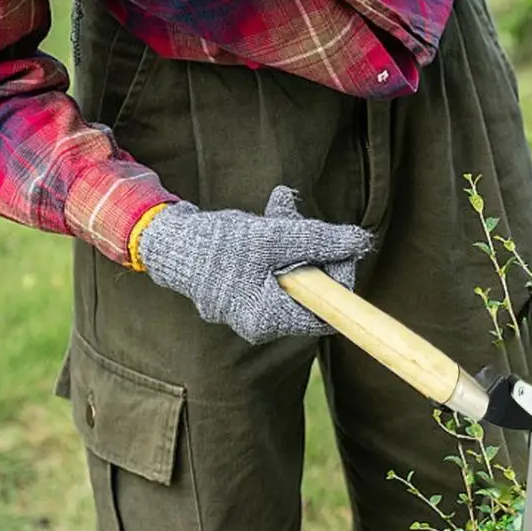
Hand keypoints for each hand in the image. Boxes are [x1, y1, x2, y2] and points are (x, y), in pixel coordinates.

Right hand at [139, 185, 371, 343]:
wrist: (169, 242)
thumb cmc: (219, 244)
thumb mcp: (274, 237)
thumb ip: (319, 241)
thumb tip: (362, 242)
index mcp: (269, 319)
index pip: (326, 311)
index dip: (338, 276)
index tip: (335, 244)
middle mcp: (261, 323)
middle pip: (311, 292)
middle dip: (313, 250)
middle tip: (298, 218)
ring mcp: (251, 309)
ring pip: (294, 276)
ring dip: (295, 239)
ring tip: (280, 207)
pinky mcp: (244, 292)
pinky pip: (275, 272)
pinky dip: (278, 244)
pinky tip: (271, 216)